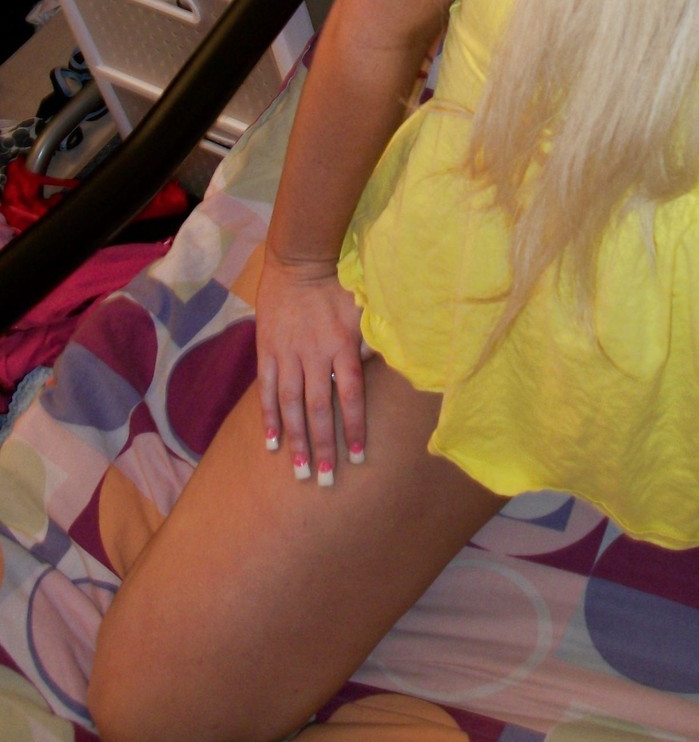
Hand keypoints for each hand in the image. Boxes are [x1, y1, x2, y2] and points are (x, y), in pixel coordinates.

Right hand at [255, 248, 366, 485]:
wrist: (300, 261)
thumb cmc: (338, 286)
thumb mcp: (364, 308)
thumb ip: (375, 338)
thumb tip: (390, 364)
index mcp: (342, 346)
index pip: (351, 394)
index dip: (355, 427)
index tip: (359, 456)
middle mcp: (314, 355)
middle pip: (320, 408)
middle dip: (323, 447)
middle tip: (324, 481)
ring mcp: (287, 354)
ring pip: (290, 405)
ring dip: (296, 440)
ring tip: (298, 471)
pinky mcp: (267, 350)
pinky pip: (265, 389)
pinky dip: (268, 417)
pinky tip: (271, 443)